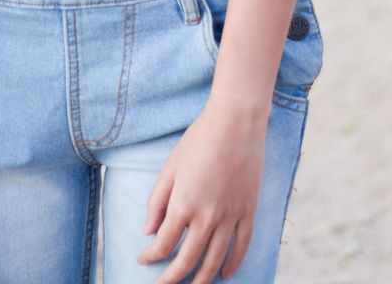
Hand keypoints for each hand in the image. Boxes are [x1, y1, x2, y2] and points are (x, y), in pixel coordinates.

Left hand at [137, 99, 266, 282]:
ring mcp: (230, 216)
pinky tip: (225, 274)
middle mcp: (207, 217)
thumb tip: (148, 231)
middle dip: (172, 278)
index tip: (142, 261)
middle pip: (188, 260)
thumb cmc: (199, 139)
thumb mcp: (170, 166)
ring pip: (215, 260)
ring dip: (202, 279)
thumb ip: (157, 201)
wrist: (236, 123)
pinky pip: (241, 247)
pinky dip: (233, 264)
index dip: (151, 257)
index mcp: (183, 204)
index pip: (164, 244)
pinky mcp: (248, 211)